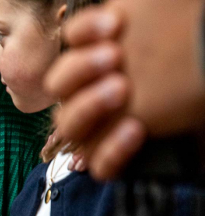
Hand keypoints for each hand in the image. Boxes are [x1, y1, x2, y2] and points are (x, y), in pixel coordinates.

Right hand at [47, 0, 204, 179]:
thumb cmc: (194, 60)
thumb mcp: (163, 25)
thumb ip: (131, 17)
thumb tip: (118, 15)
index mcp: (101, 59)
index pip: (71, 42)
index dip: (83, 32)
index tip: (114, 23)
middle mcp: (92, 93)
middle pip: (58, 85)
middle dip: (80, 70)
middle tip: (114, 57)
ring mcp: (100, 129)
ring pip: (68, 126)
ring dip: (87, 105)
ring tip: (121, 89)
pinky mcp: (115, 160)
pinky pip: (99, 165)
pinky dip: (111, 150)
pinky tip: (135, 130)